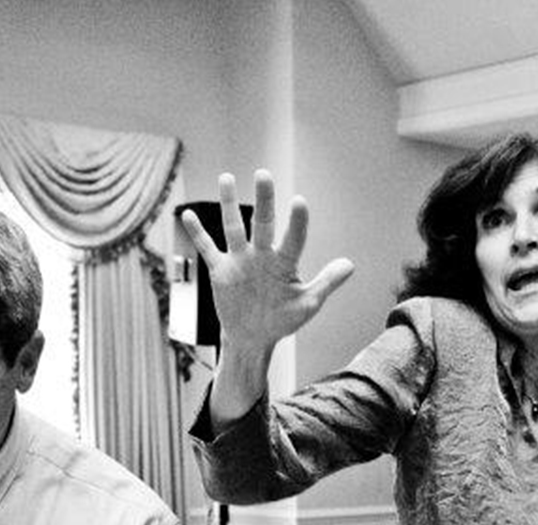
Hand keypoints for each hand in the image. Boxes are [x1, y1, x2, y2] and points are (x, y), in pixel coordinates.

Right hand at [175, 171, 356, 360]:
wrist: (253, 337)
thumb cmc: (283, 319)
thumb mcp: (308, 304)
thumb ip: (326, 283)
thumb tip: (350, 264)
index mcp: (285, 263)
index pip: (293, 238)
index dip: (297, 222)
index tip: (299, 202)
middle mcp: (262, 255)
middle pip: (263, 223)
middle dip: (264, 200)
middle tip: (263, 175)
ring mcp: (240, 261)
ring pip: (233, 228)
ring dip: (229, 204)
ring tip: (227, 177)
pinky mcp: (220, 270)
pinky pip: (207, 248)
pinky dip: (197, 232)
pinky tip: (188, 215)